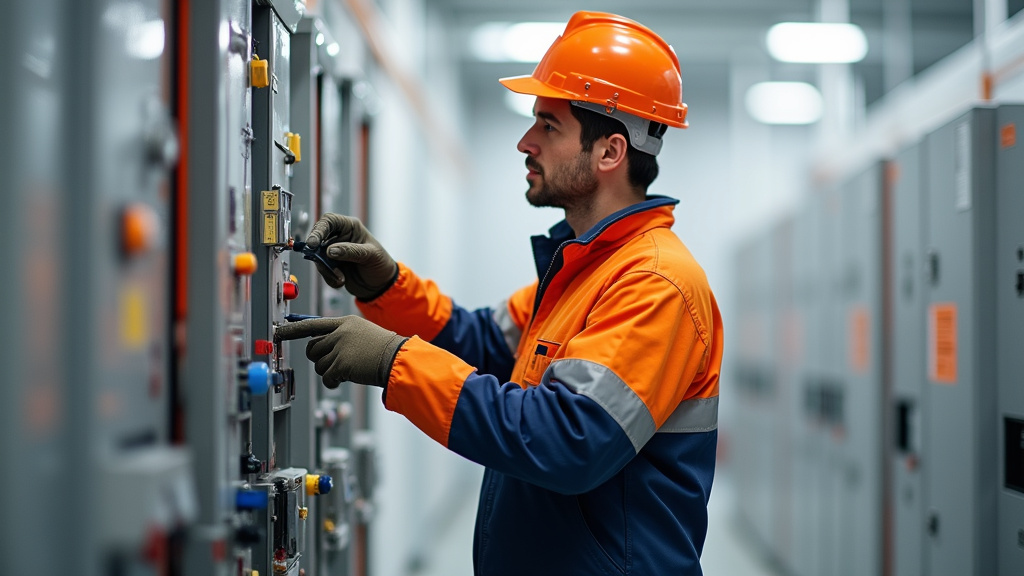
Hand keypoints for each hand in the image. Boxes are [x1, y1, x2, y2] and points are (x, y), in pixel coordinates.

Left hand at [275, 316, 406, 388]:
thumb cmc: (384, 350)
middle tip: (333, 363)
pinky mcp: (341, 365)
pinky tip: (345, 380)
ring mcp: (340, 348)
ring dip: (329, 371)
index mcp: (345, 322)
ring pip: (319, 365)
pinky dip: (333, 382)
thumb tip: (321, 348)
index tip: (278, 332)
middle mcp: (340, 333)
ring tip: (347, 370)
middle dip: (319, 358)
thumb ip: (342, 336)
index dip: (293, 329)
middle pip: (312, 348)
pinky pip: (326, 377)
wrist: (399, 359)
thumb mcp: (363, 333)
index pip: (312, 324)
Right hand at [306, 214, 397, 299]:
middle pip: (318, 239)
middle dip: (318, 254)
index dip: (319, 230)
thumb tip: (330, 251)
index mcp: (350, 227)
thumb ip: (351, 251)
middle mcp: (339, 237)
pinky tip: (341, 281)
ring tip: (341, 278)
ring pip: (318, 257)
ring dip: (326, 270)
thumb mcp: (370, 255)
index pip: (329, 221)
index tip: (313, 244)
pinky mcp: (331, 266)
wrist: (381, 284)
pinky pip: (323, 270)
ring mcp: (334, 252)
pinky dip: (329, 278)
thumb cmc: (380, 263)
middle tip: (322, 264)